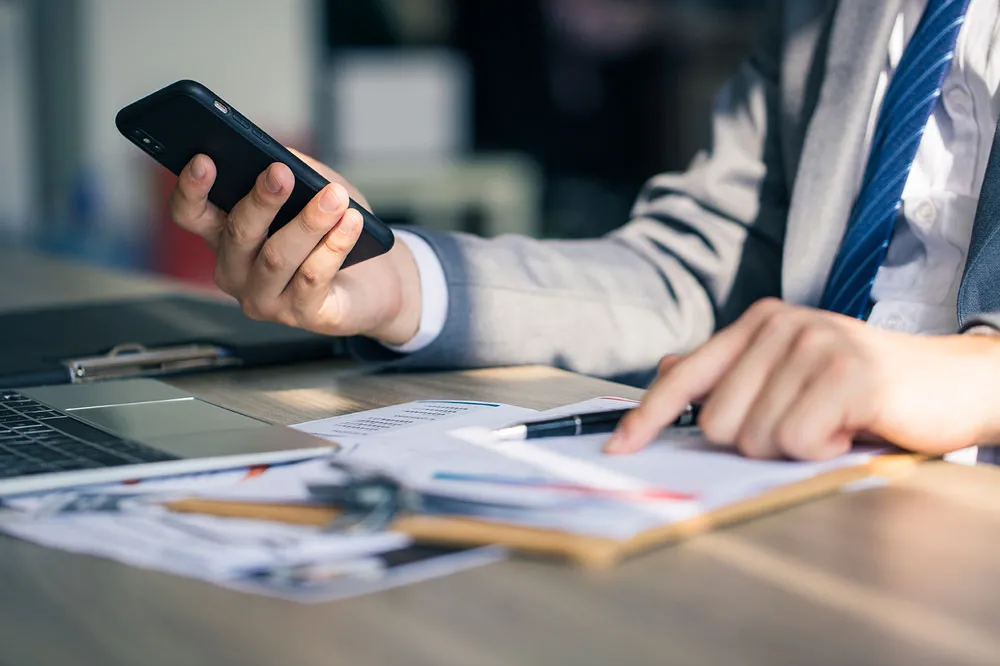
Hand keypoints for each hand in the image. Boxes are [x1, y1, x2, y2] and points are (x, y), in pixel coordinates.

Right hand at [168, 152, 421, 344]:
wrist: (376, 282)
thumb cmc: (333, 233)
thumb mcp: (313, 190)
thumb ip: (294, 168)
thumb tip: (283, 156)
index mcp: (224, 235)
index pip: (190, 214)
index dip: (192, 189)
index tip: (204, 160)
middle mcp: (236, 271)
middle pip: (237, 234)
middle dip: (260, 201)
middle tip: (281, 173)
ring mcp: (265, 298)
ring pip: (276, 257)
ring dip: (307, 222)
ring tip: (334, 197)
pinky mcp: (302, 315)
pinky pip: (312, 278)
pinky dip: (333, 247)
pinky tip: (350, 223)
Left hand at [606, 298, 999, 459]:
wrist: (950, 381)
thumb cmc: (862, 388)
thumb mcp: (790, 373)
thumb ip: (732, 373)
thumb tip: (666, 368)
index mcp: (758, 323)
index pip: (685, 376)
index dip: (646, 416)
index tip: (618, 450)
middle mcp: (779, 325)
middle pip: (717, 422)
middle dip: (755, 443)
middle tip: (802, 426)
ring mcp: (812, 344)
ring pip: (755, 438)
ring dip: (793, 449)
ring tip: (830, 424)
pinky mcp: (845, 372)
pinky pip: (795, 442)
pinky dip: (821, 451)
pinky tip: (848, 430)